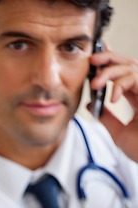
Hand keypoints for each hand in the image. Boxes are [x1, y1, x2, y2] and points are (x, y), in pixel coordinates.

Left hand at [88, 48, 137, 162]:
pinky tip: (113, 97)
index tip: (94, 60)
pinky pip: (136, 78)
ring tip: (95, 83)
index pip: (123, 75)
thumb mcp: (119, 133)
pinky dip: (122, 83)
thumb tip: (90, 104)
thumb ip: (107, 118)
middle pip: (129, 64)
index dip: (110, 64)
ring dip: (111, 71)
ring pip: (132, 67)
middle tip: (92, 60)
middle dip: (109, 58)